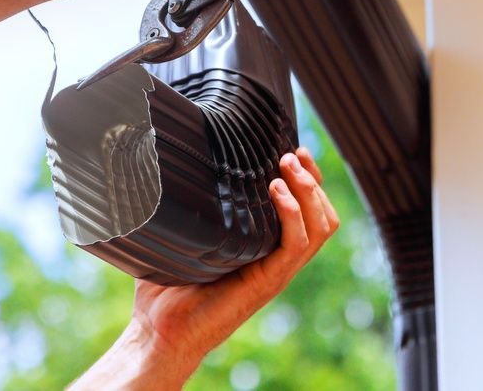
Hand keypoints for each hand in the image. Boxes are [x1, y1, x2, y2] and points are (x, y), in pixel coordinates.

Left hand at [71, 148, 338, 389]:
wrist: (158, 332)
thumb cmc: (167, 288)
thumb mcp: (188, 238)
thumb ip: (194, 208)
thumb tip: (173, 167)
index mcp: (270, 249)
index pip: (310, 211)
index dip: (310, 179)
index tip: (295, 150)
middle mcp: (280, 260)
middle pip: (325, 216)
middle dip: (314, 179)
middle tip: (291, 154)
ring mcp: (278, 271)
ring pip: (320, 227)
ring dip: (308, 191)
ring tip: (286, 166)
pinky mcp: (268, 281)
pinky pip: (296, 244)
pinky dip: (292, 212)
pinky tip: (274, 190)